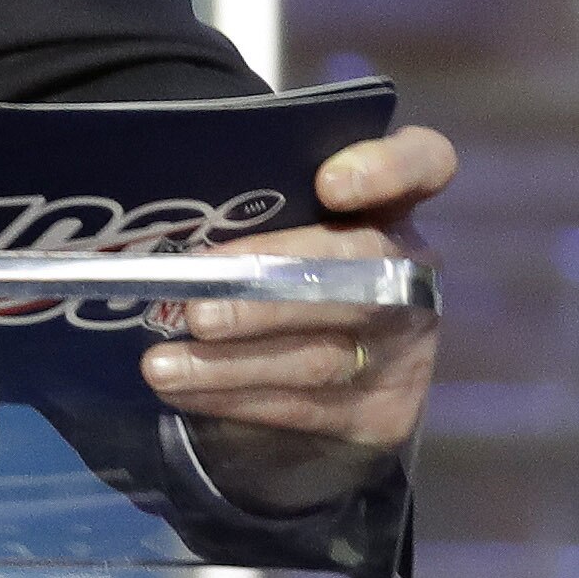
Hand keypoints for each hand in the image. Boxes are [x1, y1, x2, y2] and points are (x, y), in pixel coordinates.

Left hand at [156, 124, 454, 503]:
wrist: (311, 387)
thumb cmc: (270, 278)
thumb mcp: (269, 234)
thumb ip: (245, 215)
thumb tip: (155, 218)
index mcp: (387, 209)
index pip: (423, 164)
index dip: (387, 168)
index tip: (330, 184)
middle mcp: (410, 275)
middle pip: (359, 270)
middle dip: (269, 291)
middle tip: (196, 312)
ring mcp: (405, 349)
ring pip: (320, 355)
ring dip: (231, 363)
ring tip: (161, 365)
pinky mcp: (384, 413)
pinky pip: (304, 407)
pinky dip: (232, 398)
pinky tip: (182, 390)